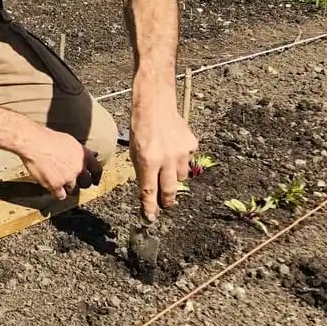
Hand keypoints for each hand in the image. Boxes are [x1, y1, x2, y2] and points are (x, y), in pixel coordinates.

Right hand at [20, 126, 102, 200]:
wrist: (34, 143)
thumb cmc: (49, 138)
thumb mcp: (70, 141)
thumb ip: (82, 151)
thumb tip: (93, 154)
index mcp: (84, 156)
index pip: (97, 170)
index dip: (96, 177)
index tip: (95, 180)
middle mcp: (79, 168)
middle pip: (86, 183)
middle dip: (81, 183)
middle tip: (73, 180)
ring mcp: (68, 178)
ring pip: (73, 190)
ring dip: (67, 187)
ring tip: (58, 180)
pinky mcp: (56, 186)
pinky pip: (61, 195)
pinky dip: (57, 192)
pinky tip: (52, 186)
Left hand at [129, 86, 197, 221]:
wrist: (155, 106)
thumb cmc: (141, 129)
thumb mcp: (134, 152)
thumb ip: (142, 173)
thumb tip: (148, 194)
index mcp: (148, 160)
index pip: (149, 191)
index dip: (150, 207)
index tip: (150, 219)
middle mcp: (167, 158)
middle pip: (170, 190)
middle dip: (167, 200)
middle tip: (166, 204)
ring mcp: (182, 152)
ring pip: (181, 177)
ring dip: (174, 176)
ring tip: (166, 164)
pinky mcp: (192, 145)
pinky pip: (188, 161)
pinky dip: (181, 159)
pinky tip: (174, 149)